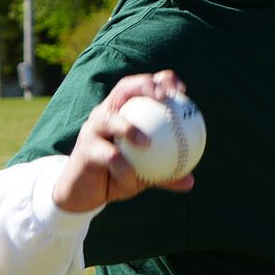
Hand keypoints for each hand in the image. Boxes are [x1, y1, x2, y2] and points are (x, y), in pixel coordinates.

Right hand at [52, 72, 196, 212]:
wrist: (84, 193)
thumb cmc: (116, 176)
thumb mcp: (143, 175)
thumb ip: (164, 175)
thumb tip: (191, 181)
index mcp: (124, 112)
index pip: (141, 87)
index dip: (161, 81)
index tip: (181, 90)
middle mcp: (106, 113)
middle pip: (124, 88)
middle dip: (144, 86)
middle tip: (164, 98)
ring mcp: (93, 129)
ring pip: (110, 119)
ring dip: (128, 128)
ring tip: (146, 142)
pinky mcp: (84, 149)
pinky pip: (107, 156)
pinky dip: (122, 168)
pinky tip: (132, 179)